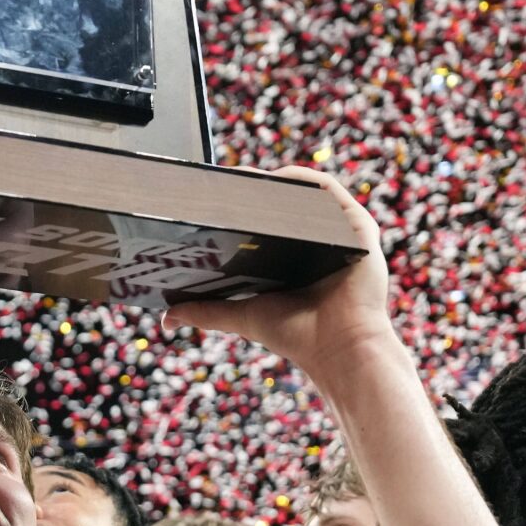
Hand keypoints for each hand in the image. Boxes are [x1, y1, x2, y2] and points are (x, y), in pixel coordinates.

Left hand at [162, 169, 397, 387]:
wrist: (340, 350)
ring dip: (277, 180)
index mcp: (296, 259)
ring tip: (244, 176)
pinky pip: (333, 193)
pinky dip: (307, 180)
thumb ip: (206, 312)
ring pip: (306, 197)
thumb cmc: (297, 336)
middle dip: (255, 190)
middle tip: (222, 180)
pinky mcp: (360, 230)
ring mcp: (341, 234)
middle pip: (286, 206)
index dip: (240, 207)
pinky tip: (280, 176)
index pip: (267, 223)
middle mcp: (321, 243)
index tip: (211, 195)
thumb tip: (166, 318)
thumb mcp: (242, 316)